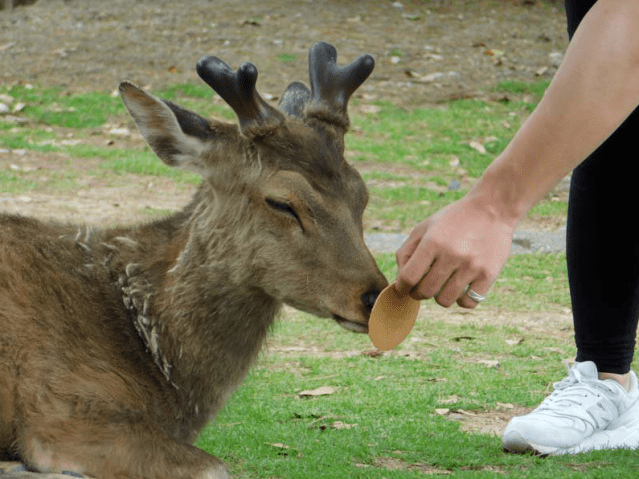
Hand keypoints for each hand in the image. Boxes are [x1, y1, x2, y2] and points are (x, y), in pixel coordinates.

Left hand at [395, 195, 514, 307]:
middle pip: (425, 291)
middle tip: (422, 288)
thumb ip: (406, 252)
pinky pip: (468, 302)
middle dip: (419, 293)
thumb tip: (399, 281)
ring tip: (442, 287)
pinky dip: (461, 300)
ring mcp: (472, 266)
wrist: (493, 208)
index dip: (402, 287)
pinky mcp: (489, 274)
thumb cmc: (452, 220)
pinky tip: (460, 289)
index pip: (408, 277)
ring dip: (439, 298)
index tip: (404, 287)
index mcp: (433, 242)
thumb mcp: (425, 227)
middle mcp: (452, 254)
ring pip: (445, 300)